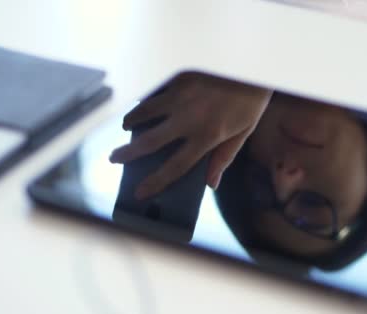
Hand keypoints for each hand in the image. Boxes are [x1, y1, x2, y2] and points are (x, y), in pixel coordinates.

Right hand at [110, 73, 271, 198]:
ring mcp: (181, 97)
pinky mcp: (179, 79)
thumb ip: (224, 158)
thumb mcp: (243, 133)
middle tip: (114, 158)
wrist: (253, 67)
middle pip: (150, 142)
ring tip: (127, 125)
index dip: (156, 182)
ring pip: (145, 112)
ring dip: (132, 121)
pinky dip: (145, 99)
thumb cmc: (250, 101)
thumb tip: (211, 183)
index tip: (141, 192)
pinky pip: (155, 92)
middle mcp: (190, 119)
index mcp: (207, 137)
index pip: (176, 167)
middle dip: (128, 153)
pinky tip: (142, 102)